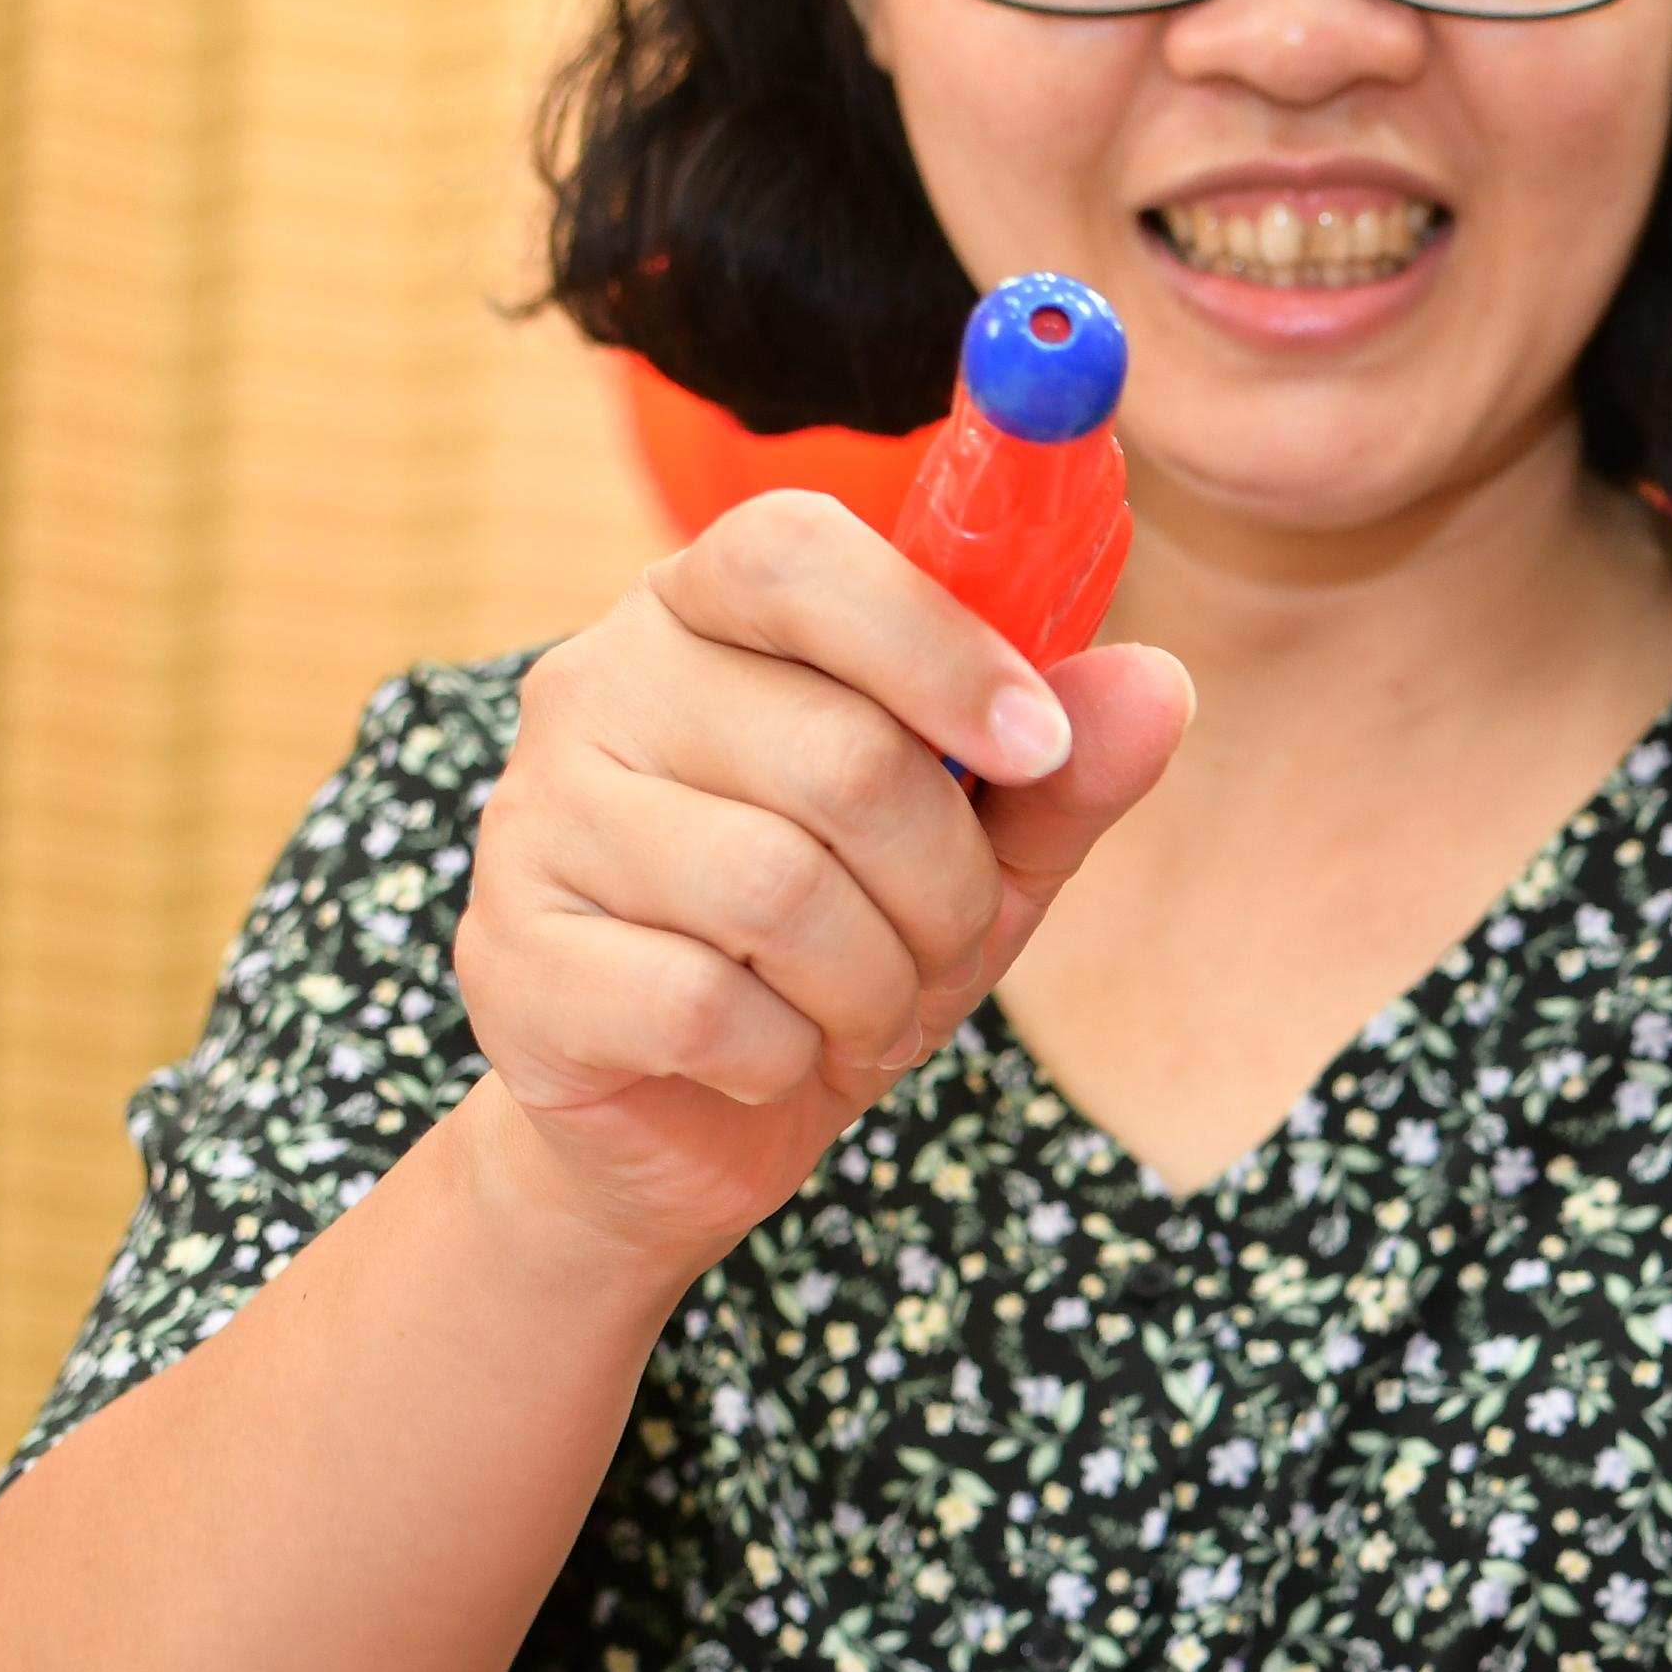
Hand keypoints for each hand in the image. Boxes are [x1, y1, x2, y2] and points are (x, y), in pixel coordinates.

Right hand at [454, 491, 1192, 1274]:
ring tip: (857, 1011)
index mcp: (704, 616)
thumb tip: (1158, 683)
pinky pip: (704, 1005)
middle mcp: (596, 684)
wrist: (685, 1117)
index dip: (938, 646)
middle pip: (840, 756)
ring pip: (778, 890)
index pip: (797, 553)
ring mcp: (537, 814)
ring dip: (872, 986)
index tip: (1036, 745)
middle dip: (945, 889)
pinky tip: (763, 1057)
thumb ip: (1064, 772)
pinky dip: (780, 1056)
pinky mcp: (513, 955)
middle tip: (940, 947)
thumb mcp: (979, 859)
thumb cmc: (837, 950)